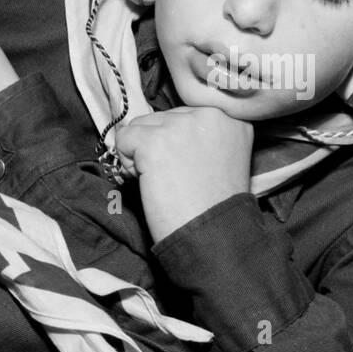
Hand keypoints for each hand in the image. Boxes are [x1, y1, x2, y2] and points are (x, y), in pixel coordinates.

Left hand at [116, 106, 253, 241]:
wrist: (214, 237)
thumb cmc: (215, 205)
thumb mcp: (222, 156)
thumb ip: (198, 135)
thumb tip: (158, 128)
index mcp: (228, 117)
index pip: (183, 115)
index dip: (175, 142)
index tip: (186, 167)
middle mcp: (206, 114)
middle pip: (160, 118)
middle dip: (158, 146)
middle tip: (176, 178)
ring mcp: (179, 125)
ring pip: (139, 126)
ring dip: (141, 153)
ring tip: (164, 181)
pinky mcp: (153, 142)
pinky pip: (124, 139)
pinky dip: (127, 162)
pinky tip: (149, 182)